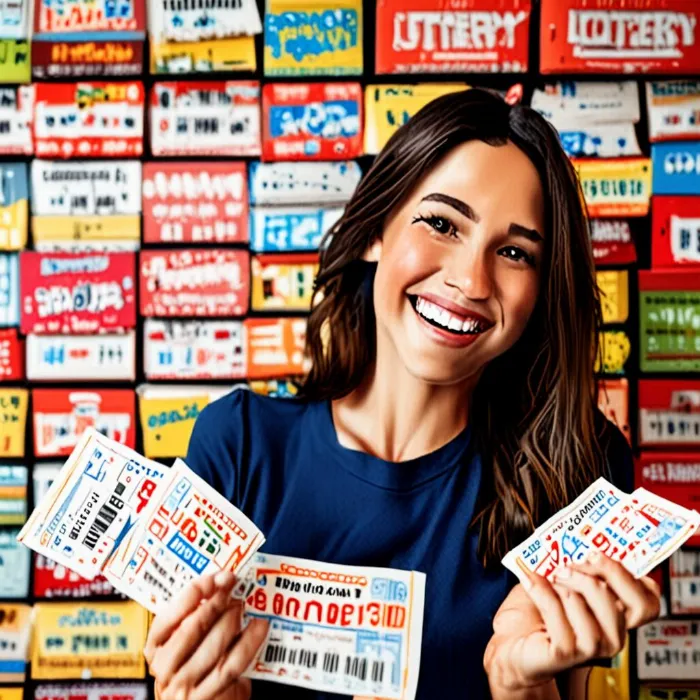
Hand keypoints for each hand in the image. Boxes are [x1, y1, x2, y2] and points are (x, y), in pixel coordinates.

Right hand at [144, 571, 269, 699]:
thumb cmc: (195, 668)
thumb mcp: (186, 643)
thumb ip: (195, 617)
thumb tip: (220, 584)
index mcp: (155, 649)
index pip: (166, 619)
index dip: (190, 595)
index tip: (211, 578)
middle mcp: (165, 669)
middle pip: (191, 629)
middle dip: (215, 602)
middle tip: (233, 585)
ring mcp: (184, 686)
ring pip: (212, 646)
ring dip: (231, 619)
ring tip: (244, 602)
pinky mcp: (208, 697)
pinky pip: (232, 665)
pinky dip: (249, 642)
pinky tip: (259, 625)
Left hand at [484, 551, 660, 693]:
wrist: (514, 638)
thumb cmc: (541, 607)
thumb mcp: (563, 579)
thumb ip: (578, 565)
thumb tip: (577, 539)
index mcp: (617, 615)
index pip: (648, 602)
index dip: (627, 575)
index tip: (595, 554)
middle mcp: (612, 635)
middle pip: (627, 602)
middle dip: (598, 573)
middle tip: (569, 563)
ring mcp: (593, 648)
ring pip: (592, 605)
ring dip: (565, 584)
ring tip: (550, 579)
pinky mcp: (566, 654)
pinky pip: (559, 615)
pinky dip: (542, 593)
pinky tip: (532, 584)